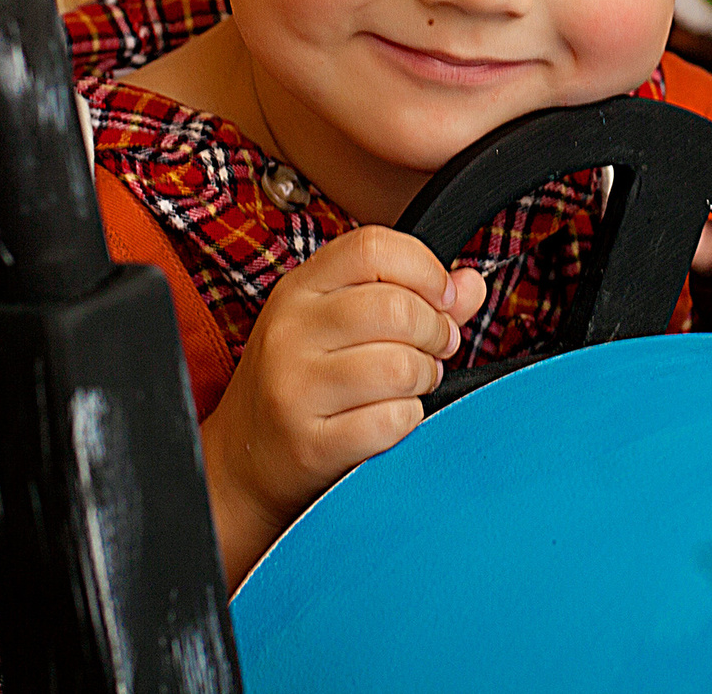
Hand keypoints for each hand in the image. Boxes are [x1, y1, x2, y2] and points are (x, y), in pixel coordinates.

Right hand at [200, 227, 486, 585]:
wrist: (240, 464)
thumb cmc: (299, 385)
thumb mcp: (337, 325)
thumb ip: (410, 296)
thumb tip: (470, 284)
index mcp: (299, 289)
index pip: (374, 247)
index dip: (425, 269)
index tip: (441, 299)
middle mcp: (290, 331)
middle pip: (397, 308)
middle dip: (436, 332)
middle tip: (433, 351)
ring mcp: (295, 388)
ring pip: (400, 366)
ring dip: (424, 379)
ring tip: (410, 386)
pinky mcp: (310, 443)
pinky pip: (392, 421)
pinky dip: (408, 421)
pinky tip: (391, 419)